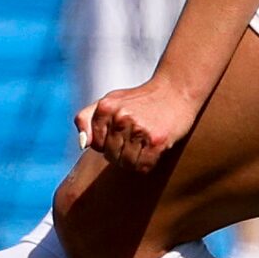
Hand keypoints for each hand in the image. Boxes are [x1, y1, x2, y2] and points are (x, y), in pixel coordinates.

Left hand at [75, 74, 205, 174]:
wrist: (175, 91)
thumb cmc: (139, 100)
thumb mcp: (109, 101)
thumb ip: (86, 118)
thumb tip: (82, 144)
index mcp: (105, 107)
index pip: (96, 145)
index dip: (108, 145)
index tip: (121, 135)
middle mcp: (120, 117)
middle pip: (110, 156)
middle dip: (121, 154)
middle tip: (135, 141)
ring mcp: (139, 129)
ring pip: (126, 163)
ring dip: (134, 161)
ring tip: (143, 146)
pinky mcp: (156, 141)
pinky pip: (143, 166)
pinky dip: (147, 164)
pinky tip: (153, 151)